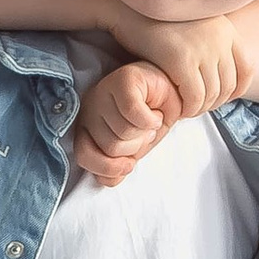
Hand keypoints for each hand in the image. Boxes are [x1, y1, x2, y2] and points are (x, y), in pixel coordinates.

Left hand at [73, 60, 180, 184]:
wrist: (173, 93)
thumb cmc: (151, 119)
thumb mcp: (136, 148)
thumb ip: (120, 165)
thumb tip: (112, 178)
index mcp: (87, 128)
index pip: (85, 157)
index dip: (110, 168)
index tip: (129, 162)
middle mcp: (89, 108)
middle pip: (110, 147)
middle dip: (136, 147)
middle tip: (145, 134)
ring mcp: (104, 91)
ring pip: (123, 132)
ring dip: (146, 133)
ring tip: (150, 122)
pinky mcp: (123, 79)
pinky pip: (133, 112)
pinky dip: (151, 121)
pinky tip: (155, 115)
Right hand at [114, 13, 245, 115]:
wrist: (129, 8)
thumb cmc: (159, 20)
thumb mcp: (195, 25)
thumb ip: (211, 42)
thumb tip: (221, 69)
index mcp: (226, 29)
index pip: (246, 70)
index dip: (236, 90)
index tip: (219, 98)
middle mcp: (220, 39)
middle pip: (228, 86)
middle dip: (213, 103)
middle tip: (196, 108)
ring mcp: (202, 49)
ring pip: (212, 95)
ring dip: (199, 108)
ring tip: (186, 109)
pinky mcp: (182, 60)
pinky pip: (194, 97)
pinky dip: (189, 108)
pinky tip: (178, 108)